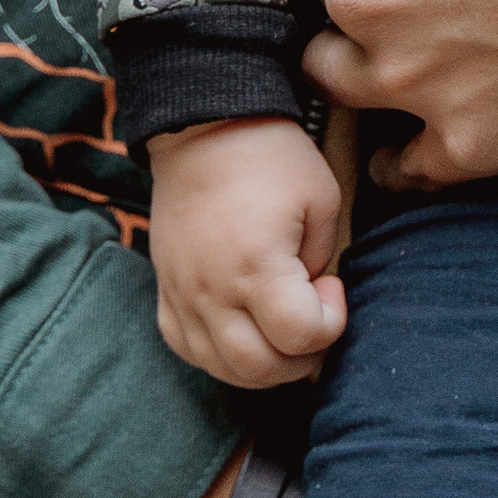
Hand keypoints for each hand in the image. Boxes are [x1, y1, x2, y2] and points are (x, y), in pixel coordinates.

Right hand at [147, 119, 345, 388]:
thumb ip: (319, 261)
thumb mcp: (321, 199)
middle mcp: (213, 291)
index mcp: (257, 265)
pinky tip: (243, 332)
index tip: (332, 287)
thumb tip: (309, 300)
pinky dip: (220, 356)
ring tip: (282, 331)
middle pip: (259, 369)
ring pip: (221, 369)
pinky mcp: (166, 292)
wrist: (206, 128)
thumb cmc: (272, 157)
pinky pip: (188, 350)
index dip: (331, 323)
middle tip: (314, 322)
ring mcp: (183, 296)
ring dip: (262, 366)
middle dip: (301, 358)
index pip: (299, 336)